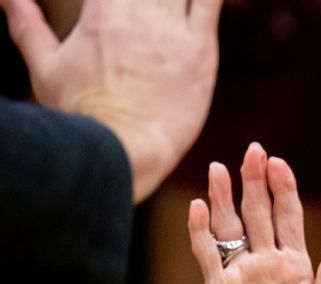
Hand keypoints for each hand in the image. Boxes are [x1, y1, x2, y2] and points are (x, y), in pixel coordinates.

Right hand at [1, 0, 221, 201]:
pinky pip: (211, 2)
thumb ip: (26, 24)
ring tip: (163, 7)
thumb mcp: (44, 64)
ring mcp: (172, 29)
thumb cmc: (81, 113)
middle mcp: (138, 12)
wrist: (124, 149)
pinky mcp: (202, 49)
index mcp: (100, 11)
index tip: (109, 7)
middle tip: (140, 11)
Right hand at [189, 143, 320, 283]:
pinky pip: (207, 253)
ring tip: (220, 167)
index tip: (279, 163)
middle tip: (253, 150)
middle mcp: (267, 263)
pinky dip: (201, 231)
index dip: (284, 189)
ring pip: (231, 225)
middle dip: (255, 181)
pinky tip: (198, 207)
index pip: (289, 218)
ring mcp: (241, 273)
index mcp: (297, 267)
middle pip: (259, 212)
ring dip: (224, 196)